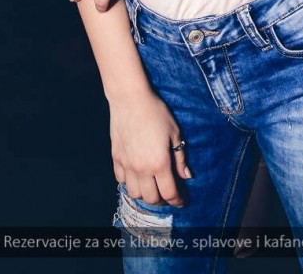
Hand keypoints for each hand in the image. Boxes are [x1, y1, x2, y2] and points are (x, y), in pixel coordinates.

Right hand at [110, 90, 190, 205]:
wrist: (130, 100)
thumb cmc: (156, 112)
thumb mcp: (174, 132)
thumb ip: (180, 156)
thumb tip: (186, 175)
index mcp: (159, 163)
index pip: (169, 193)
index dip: (177, 201)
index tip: (182, 202)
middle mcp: (141, 169)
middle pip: (151, 198)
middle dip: (162, 200)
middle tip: (169, 193)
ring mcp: (126, 165)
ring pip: (134, 193)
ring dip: (145, 194)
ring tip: (153, 186)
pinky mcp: (116, 159)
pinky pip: (121, 180)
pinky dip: (129, 183)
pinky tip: (137, 175)